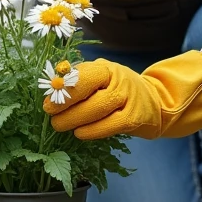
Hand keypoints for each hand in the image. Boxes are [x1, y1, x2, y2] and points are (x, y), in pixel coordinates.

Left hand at [44, 50, 201, 139]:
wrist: (154, 101)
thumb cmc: (116, 89)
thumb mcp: (100, 77)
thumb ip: (79, 79)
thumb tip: (52, 84)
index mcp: (106, 68)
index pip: (82, 76)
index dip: (63, 90)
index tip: (46, 103)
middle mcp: (119, 81)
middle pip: (89, 94)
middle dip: (65, 107)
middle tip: (51, 118)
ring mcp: (129, 100)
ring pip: (98, 110)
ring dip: (75, 119)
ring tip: (60, 126)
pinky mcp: (135, 119)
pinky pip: (110, 126)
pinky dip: (93, 131)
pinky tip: (80, 133)